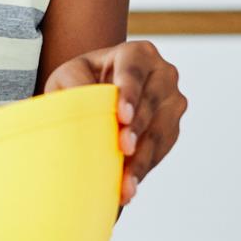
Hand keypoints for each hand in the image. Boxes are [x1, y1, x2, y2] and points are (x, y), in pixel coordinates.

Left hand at [43, 40, 185, 206]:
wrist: (97, 94)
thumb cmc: (80, 81)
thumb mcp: (68, 77)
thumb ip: (74, 83)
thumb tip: (81, 101)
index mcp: (138, 53)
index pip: (134, 71)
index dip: (130, 94)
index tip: (122, 117)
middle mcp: (163, 73)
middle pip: (152, 103)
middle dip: (138, 129)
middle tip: (124, 150)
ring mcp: (173, 101)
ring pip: (161, 131)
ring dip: (143, 159)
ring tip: (126, 185)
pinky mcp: (173, 127)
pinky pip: (162, 150)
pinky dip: (145, 168)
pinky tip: (130, 187)